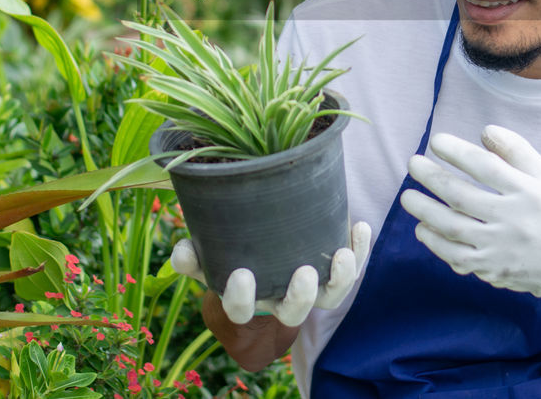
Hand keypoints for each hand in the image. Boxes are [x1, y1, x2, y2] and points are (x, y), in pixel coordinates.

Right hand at [169, 221, 370, 326]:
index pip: (241, 311)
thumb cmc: (230, 252)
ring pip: (330, 299)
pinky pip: (350, 269)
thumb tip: (181, 252)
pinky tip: (359, 226)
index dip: (242, 298)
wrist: (259, 247)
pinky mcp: (332, 272)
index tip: (242, 273)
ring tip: (342, 254)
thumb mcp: (206, 254)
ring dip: (341, 280)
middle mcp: (280, 301)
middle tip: (303, 273)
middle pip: (294, 313)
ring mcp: (310, 290)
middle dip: (300, 297)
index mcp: (247, 300)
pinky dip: (359, 250)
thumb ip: (192, 256)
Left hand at [400, 125, 540, 324]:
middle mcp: (512, 220)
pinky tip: (422, 228)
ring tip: (407, 196)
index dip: (457, 152)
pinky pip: (456, 256)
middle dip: (432, 178)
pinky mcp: (492, 269)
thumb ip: (517, 150)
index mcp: (528, 192)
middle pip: (462, 196)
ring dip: (425, 210)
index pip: (485, 167)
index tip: (436, 141)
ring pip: (452, 228)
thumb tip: (485, 131)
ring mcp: (500, 248)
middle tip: (412, 164)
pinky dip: (435, 243)